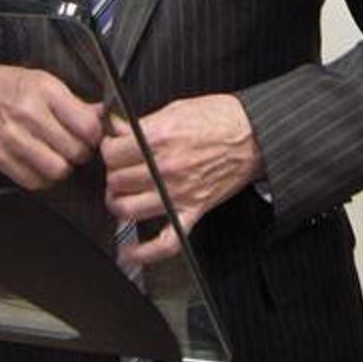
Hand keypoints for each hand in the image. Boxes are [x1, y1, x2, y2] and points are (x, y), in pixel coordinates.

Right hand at [0, 64, 103, 188]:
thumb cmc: (14, 87)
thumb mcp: (46, 82)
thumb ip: (75, 103)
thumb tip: (104, 116)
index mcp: (45, 91)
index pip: (87, 126)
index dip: (95, 135)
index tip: (91, 135)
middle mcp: (29, 114)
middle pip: (74, 151)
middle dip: (80, 152)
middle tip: (75, 147)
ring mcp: (12, 137)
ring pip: (57, 170)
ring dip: (63, 167)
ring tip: (58, 156)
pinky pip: (34, 181)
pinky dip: (42, 178)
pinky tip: (41, 164)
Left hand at [101, 93, 263, 265]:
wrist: (254, 135)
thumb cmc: (221, 118)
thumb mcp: (176, 108)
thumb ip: (142, 122)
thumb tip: (115, 127)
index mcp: (159, 137)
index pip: (112, 152)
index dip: (107, 149)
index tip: (111, 149)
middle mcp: (166, 168)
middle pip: (116, 180)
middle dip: (112, 175)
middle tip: (118, 170)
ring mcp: (179, 193)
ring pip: (128, 209)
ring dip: (118, 204)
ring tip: (119, 197)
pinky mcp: (194, 211)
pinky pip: (166, 241)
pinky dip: (145, 253)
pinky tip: (130, 252)